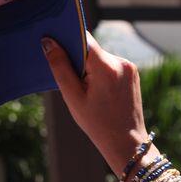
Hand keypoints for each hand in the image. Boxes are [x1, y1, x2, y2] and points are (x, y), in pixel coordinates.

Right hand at [41, 32, 152, 174]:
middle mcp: (121, 62)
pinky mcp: (132, 73)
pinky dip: (98, 72)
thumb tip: (48, 42)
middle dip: (77, 60)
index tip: (54, 49)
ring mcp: (129, 67)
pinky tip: (96, 91)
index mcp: (106, 67)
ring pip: (98, 57)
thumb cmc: (97, 123)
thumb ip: (59, 66)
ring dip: (88, 67)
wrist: (127, 142)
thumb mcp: (72, 96)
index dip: (66, 40)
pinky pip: (108, 64)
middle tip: (71, 81)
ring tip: (85, 90)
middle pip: (90, 49)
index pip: (83, 39)